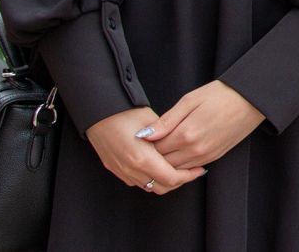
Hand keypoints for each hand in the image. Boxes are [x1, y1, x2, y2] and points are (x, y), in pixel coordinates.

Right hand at [84, 107, 204, 194]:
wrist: (98, 112)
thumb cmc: (126, 113)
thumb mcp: (153, 122)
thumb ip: (168, 139)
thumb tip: (182, 148)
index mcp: (142, 159)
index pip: (171, 178)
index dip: (188, 176)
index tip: (199, 169)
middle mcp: (131, 170)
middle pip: (162, 187)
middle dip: (179, 181)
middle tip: (192, 171)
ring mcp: (121, 172)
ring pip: (149, 187)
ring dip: (165, 181)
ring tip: (178, 169)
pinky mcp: (115, 169)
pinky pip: (137, 182)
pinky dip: (151, 179)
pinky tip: (159, 167)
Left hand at [140, 81, 264, 170]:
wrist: (252, 100)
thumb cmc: (221, 94)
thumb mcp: (190, 99)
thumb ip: (166, 120)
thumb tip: (144, 135)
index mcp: (186, 134)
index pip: (155, 149)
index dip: (146, 145)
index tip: (142, 136)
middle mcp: (195, 150)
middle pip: (163, 163)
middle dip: (153, 156)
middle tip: (148, 144)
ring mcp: (206, 156)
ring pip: (177, 169)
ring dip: (166, 162)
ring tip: (162, 148)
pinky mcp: (215, 157)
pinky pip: (191, 168)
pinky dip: (181, 164)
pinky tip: (178, 153)